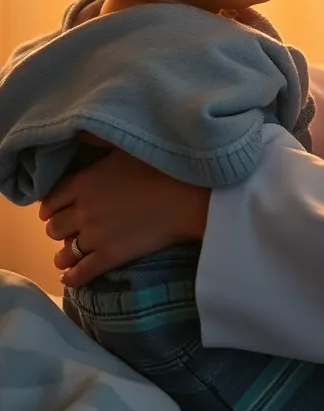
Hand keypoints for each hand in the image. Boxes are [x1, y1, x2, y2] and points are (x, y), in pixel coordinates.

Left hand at [39, 150, 210, 286]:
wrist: (185, 197)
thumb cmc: (159, 167)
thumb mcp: (123, 147)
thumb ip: (95, 140)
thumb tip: (77, 132)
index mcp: (83, 182)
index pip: (51, 200)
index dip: (50, 207)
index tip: (55, 210)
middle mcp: (83, 210)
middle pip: (53, 227)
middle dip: (58, 228)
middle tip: (68, 228)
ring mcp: (95, 236)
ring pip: (64, 252)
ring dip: (64, 253)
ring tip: (70, 253)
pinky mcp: (110, 257)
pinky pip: (81, 273)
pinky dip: (72, 277)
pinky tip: (70, 276)